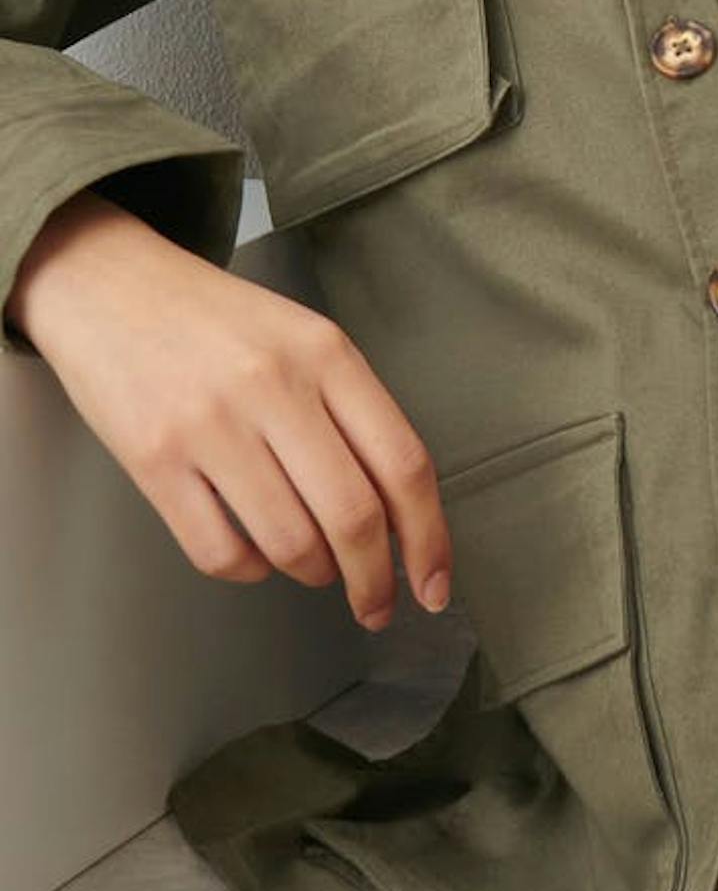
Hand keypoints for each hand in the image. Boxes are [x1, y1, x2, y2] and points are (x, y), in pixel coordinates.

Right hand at [12, 192, 453, 630]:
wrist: (111, 285)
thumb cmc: (217, 320)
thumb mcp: (303, 337)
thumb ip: (351, 411)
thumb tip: (396, 512)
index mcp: (327, 354)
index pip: (403, 462)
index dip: (428, 537)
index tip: (434, 583)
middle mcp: (275, 387)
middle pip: (353, 515)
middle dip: (375, 581)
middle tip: (376, 605)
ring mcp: (211, 425)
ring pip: (290, 543)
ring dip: (313, 574)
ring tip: (314, 566)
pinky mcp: (154, 460)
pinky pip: (219, 551)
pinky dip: (249, 571)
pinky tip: (254, 554)